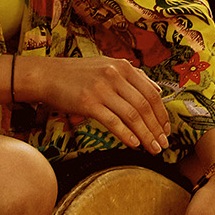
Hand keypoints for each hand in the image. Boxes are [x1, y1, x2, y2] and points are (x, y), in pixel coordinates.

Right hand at [20, 55, 168, 153]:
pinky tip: (134, 144)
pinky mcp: (88, 103)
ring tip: (153, 149)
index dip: (162, 113)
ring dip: (146, 135)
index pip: (151, 93)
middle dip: (157, 127)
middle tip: (164, 144)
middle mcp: (115, 76)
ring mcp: (102, 89)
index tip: (167, 129)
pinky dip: (126, 134)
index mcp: (124, 67)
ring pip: (132, 115)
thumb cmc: (78, 74)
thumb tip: (158, 90)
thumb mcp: (108, 66)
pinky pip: (113, 121)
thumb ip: (133, 76)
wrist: (47, 75)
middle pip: (145, 105)